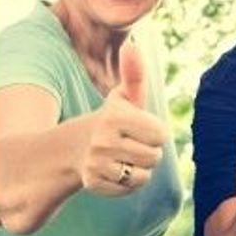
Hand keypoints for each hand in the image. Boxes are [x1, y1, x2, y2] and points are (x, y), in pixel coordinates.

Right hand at [79, 41, 168, 195]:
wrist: (74, 147)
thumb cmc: (111, 120)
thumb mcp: (123, 98)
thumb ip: (134, 75)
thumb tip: (132, 46)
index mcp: (115, 116)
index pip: (161, 134)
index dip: (154, 132)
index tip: (138, 128)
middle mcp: (103, 140)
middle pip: (154, 156)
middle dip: (147, 151)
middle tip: (128, 144)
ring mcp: (97, 163)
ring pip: (143, 175)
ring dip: (138, 168)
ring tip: (122, 157)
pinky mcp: (93, 183)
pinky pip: (129, 189)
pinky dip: (126, 183)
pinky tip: (113, 170)